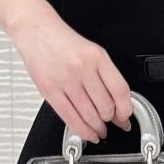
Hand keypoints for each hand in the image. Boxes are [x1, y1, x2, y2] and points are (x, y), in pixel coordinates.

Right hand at [12, 9, 133, 143]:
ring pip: (89, 115)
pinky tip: (88, 133)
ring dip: (97, 128)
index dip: (126, 108)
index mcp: (97, 56)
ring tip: (100, 130)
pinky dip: (82, 130)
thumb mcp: (91, 51)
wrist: (36, 30)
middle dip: (110, 119)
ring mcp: (65, 80)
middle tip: (111, 122)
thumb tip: (117, 103)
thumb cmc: (63, 40)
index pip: (120, 89)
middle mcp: (83, 68)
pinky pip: (70, 118)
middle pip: (105, 106)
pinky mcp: (49, 91)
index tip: (126, 116)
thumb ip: (104, 76)